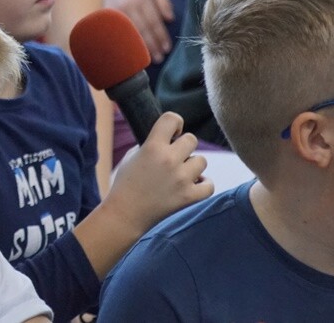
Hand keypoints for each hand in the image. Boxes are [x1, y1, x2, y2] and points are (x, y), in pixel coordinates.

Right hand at [104, 0, 174, 62]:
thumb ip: (163, 3)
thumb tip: (170, 19)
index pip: (154, 22)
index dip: (161, 36)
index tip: (167, 48)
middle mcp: (129, 5)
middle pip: (143, 30)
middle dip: (152, 45)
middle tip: (159, 58)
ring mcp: (115, 11)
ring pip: (129, 33)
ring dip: (139, 48)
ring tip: (147, 60)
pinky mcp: (104, 16)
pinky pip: (116, 32)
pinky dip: (124, 43)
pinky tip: (129, 53)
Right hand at [106, 112, 212, 234]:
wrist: (124, 214)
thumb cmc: (125, 184)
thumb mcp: (131, 156)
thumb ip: (151, 144)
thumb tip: (168, 138)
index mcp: (152, 146)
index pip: (172, 118)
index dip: (175, 123)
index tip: (172, 133)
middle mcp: (169, 160)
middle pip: (191, 139)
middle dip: (184, 146)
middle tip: (174, 157)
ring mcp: (181, 179)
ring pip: (202, 161)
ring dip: (193, 166)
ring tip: (181, 174)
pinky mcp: (188, 197)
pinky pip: (209, 185)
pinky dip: (203, 184)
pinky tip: (194, 185)